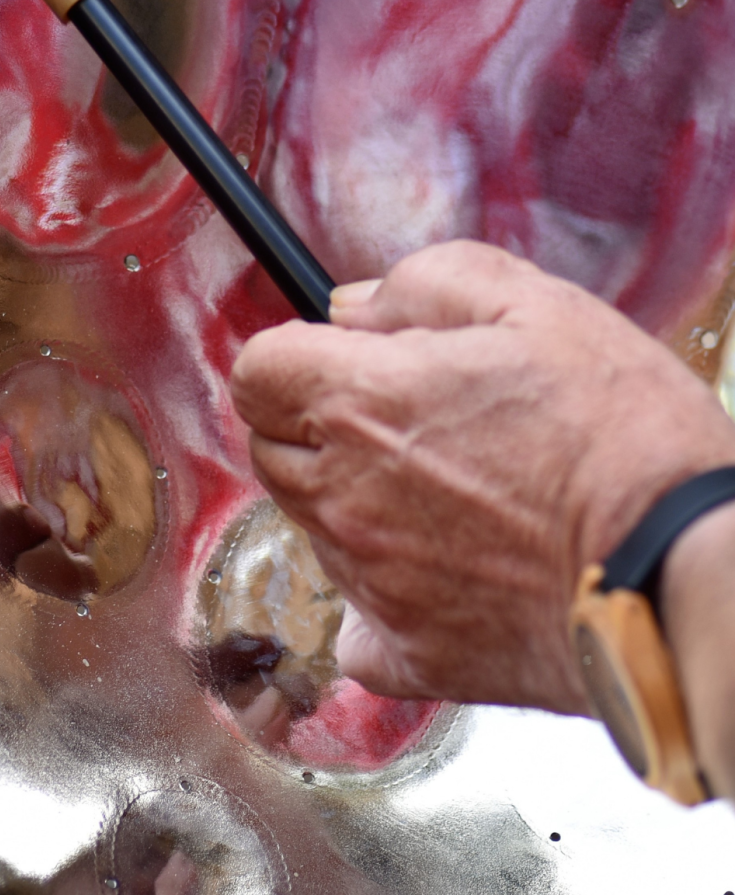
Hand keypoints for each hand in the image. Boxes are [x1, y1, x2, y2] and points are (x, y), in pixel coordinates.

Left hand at [230, 241, 734, 711]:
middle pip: (273, 450)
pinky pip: (356, 627)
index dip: (292, 358)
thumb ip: (426, 285)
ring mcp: (372, 583)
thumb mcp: (536, 305)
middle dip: (315, 425)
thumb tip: (353, 306)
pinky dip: (382, 601)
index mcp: (364, 402)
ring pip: (314, 528)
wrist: (685, 572)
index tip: (336, 359)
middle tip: (403, 420)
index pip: (255, 373)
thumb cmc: (622, 434)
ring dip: (352, 502)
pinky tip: (443, 573)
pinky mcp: (412, 655)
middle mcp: (347, 495)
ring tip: (451, 493)